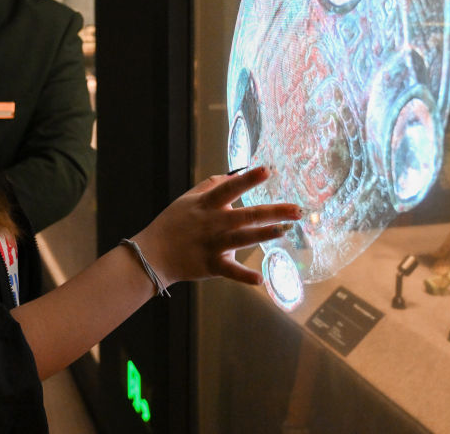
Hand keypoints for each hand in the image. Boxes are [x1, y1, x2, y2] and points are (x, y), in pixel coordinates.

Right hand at [132, 166, 300, 288]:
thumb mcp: (187, 200)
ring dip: (264, 235)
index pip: (230, 188)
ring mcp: (212, 245)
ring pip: (242, 239)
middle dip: (273, 211)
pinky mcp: (211, 265)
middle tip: (297, 209)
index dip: (248, 179)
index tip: (267, 170)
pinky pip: (230, 272)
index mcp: (207, 205)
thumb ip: (209, 186)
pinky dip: (244, 276)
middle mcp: (212, 223)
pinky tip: (260, 279)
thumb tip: (232, 175)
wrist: (153, 254)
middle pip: (246, 215)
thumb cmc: (172, 224)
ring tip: (284, 231)